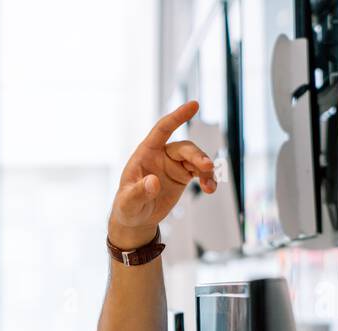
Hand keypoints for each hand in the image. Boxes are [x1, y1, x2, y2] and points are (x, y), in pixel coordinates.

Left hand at [108, 100, 216, 247]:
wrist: (136, 218)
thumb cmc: (127, 207)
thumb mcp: (128, 202)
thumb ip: (138, 192)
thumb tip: (153, 182)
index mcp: (146, 153)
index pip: (162, 129)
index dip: (177, 117)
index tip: (194, 105)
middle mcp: (162, 155)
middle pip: (184, 148)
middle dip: (197, 156)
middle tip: (207, 167)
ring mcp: (174, 164)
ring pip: (196, 159)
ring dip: (206, 170)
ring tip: (210, 186)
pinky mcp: (183, 176)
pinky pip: (200, 172)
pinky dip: (207, 179)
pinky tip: (210, 188)